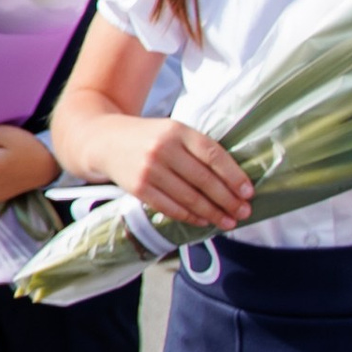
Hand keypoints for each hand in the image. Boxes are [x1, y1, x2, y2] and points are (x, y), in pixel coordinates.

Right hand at [113, 117, 254, 228]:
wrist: (104, 140)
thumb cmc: (147, 137)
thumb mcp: (172, 131)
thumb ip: (197, 148)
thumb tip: (232, 179)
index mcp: (177, 131)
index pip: (213, 155)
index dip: (234, 176)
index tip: (248, 192)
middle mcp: (164, 149)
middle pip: (204, 180)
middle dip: (227, 199)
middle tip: (244, 212)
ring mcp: (149, 170)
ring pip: (189, 197)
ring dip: (212, 213)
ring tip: (228, 221)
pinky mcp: (138, 188)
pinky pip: (169, 207)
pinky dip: (189, 216)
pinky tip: (202, 221)